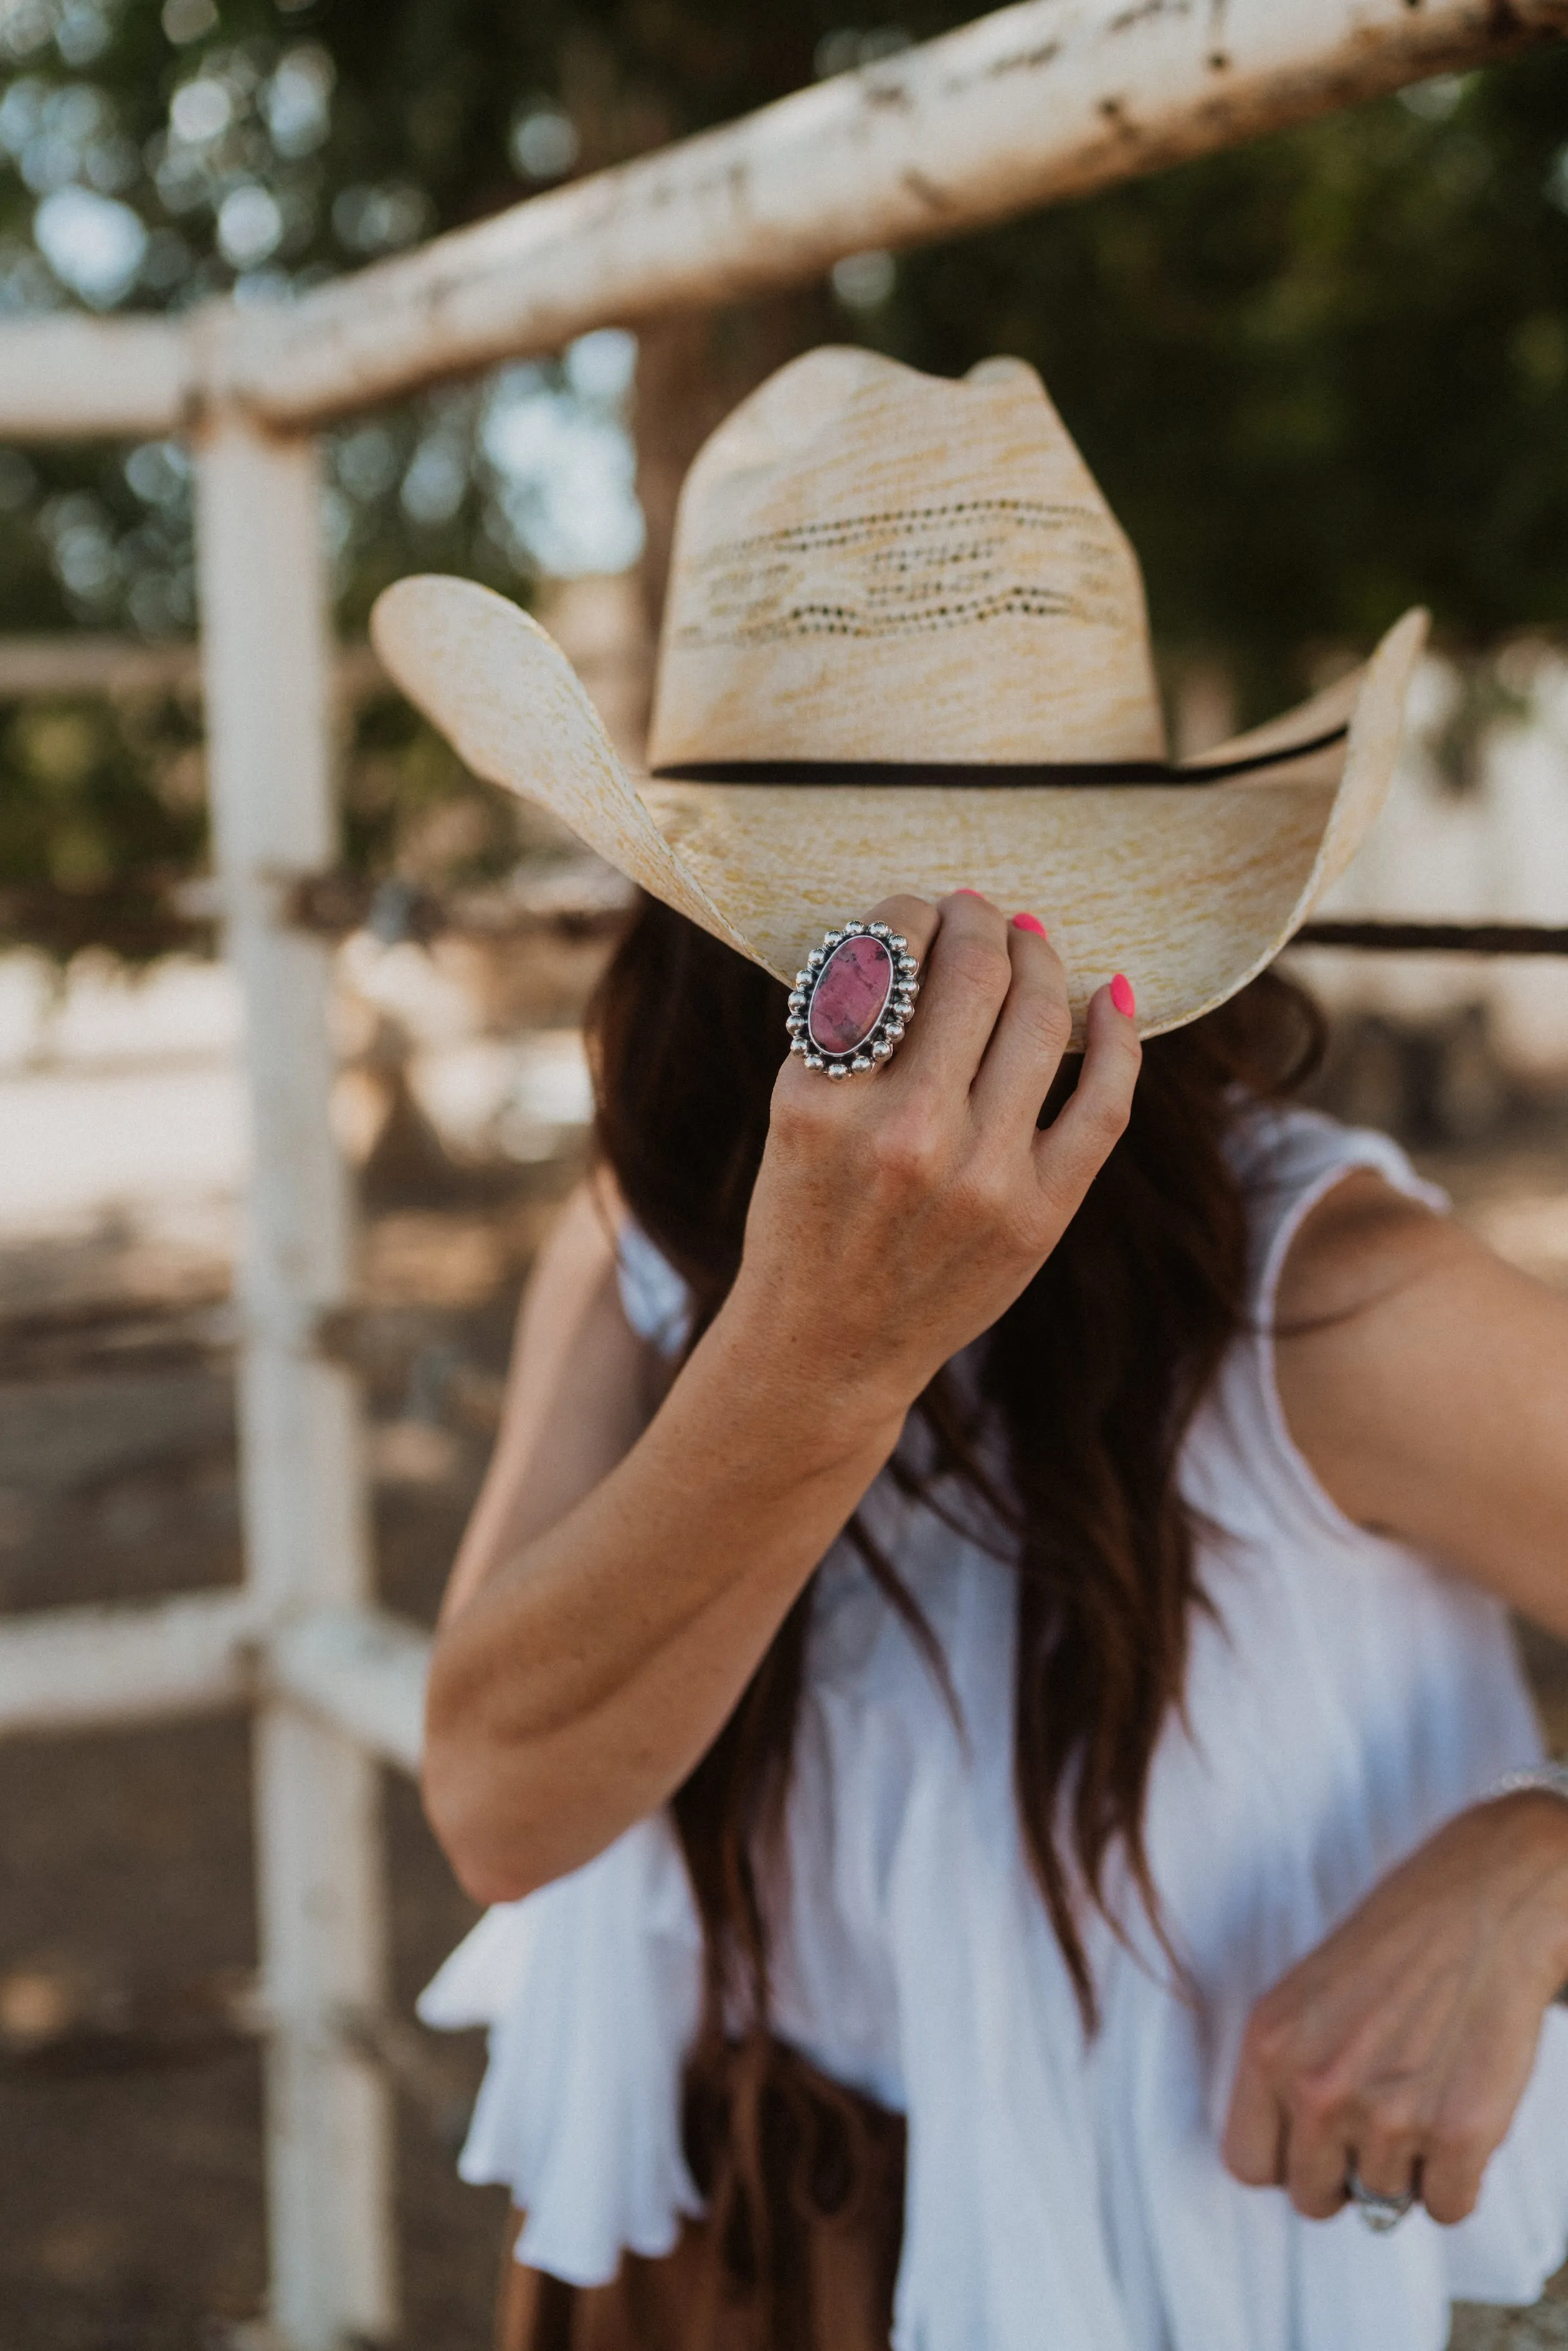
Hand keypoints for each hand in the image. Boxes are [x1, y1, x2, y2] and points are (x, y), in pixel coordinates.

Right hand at [722, 890, 1140, 1443]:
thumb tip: (928, 928)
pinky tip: (1113, 994)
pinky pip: (1104, 1102)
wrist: (828, 1348)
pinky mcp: (1039, 1215)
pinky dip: (1118, 1036)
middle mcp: (902, 1135)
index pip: (886, 958)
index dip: (912, 911)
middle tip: (980, 911)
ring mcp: (979, 1178)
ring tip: (1029, 941)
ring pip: (1040, 1022)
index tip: (920, 908)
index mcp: (822, 1101)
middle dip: (981, 923)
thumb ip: (846, 1030)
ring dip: (1041, 960)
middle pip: (974, 978)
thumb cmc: (806, 1216)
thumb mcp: (792, 1116)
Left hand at [1223, 1791, 1567, 2223]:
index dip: (1286, 2161)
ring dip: (1407, 2167)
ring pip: (1385, 2201)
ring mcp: (1386, 2116)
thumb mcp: (1305, 1996)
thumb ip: (1287, 2072)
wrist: (1480, 1906)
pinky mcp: (1458, 2133)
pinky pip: (1446, 2206)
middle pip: (1312, 2196)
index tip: (1313, 2147)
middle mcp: (1316, 2088)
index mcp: (1268, 2047)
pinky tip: (1459, 2121)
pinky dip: (1458, 2180)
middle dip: (1344, 2176)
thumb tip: (1291, 2155)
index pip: (1248, 2163)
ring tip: (1424, 2095)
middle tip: (1376, 2128)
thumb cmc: (1395, 1944)